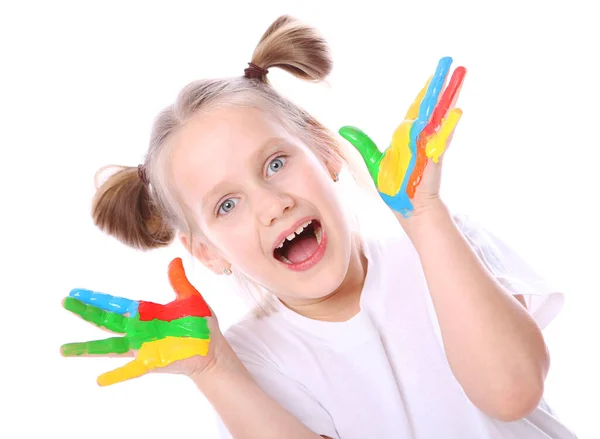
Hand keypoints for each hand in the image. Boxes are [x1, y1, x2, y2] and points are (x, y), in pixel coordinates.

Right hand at [61, 257, 222, 385]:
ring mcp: (143, 348)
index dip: (97, 298)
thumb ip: (179, 282)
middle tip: (65, 303)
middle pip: (107, 321)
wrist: (214, 350)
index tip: (76, 292)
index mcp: (146, 313)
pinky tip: (98, 380)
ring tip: (64, 349)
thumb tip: (175, 260)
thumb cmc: (202, 325)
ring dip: (88, 349)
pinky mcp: (152, 363)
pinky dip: (116, 375)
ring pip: (111, 347)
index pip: (116, 304)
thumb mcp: (190, 299)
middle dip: (86, 312)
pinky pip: (131, 371)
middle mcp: (139, 330)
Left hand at [339, 56, 465, 217]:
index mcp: (408, 136)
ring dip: (451, 94)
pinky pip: (442, 139)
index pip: (416, 108)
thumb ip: (363, 143)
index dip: (424, 92)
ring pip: (442, 115)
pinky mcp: (435, 158)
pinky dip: (449, 126)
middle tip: (449, 61)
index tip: (433, 76)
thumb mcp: (373, 162)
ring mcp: (431, 145)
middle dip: (439, 83)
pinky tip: (457, 111)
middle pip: (431, 104)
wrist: (410, 209)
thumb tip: (344, 129)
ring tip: (461, 74)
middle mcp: (422, 137)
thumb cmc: (395, 188)